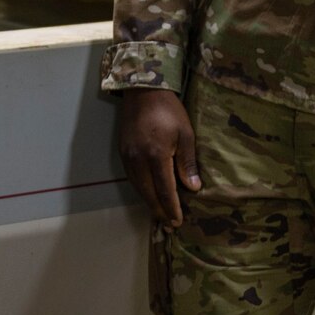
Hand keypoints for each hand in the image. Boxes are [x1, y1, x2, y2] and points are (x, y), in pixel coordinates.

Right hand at [118, 88, 200, 228]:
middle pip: (148, 193)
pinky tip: (148, 194)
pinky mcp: (122, 151)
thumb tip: (192, 188)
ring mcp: (128, 156)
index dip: (172, 207)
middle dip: (160, 210)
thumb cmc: (169, 110)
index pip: (164, 190)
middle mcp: (138, 159)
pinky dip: (140, 189)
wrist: (143, 90)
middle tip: (169, 224)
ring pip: (137, 187)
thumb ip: (187, 163)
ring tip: (160, 213)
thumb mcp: (186, 134)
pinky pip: (131, 177)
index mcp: (156, 155)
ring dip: (149, 202)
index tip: (178, 221)